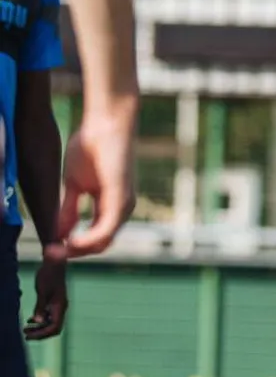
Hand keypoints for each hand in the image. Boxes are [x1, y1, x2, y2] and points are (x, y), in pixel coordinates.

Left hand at [24, 242, 66, 340]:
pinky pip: (49, 316)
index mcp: (60, 306)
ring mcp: (59, 305)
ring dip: (39, 328)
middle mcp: (61, 308)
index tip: (29, 336)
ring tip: (25, 328)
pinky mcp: (55, 302)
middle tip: (25, 334)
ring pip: (51, 322)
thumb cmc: (48, 276)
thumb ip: (41, 307)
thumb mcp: (42, 292)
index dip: (42, 334)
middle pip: (54, 327)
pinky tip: (30, 319)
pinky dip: (41, 320)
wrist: (54, 264)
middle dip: (40, 333)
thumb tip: (38, 322)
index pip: (54, 327)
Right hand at [58, 110, 137, 258]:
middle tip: (50, 253)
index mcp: (111, 205)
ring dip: (78, 250)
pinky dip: (87, 240)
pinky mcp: (121, 198)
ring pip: (104, 241)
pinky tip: (69, 241)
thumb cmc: (92, 147)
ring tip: (57, 249)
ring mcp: (124, 204)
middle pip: (100, 244)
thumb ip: (69, 208)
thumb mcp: (75, 184)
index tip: (50, 250)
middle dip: (74, 252)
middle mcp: (121, 208)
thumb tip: (58, 233)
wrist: (106, 123)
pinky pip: (106, 229)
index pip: (95, 237)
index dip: (73, 247)